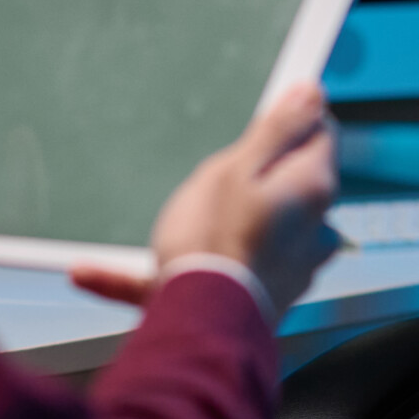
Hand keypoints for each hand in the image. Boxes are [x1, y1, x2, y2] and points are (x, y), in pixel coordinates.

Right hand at [70, 83, 339, 316]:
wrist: (199, 325)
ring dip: (223, 220)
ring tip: (173, 227)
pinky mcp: (267, 293)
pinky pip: (228, 268)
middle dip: (257, 173)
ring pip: (263, 223)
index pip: (320, 133)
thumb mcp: (238, 166)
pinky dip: (188, 266)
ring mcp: (295, 263)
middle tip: (213, 181)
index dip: (289, 123)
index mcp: (311, 186)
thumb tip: (312, 93)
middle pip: (292, 179)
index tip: (258, 126)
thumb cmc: (213, 244)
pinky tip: (98, 272)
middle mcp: (314, 226)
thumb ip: (278, 130)